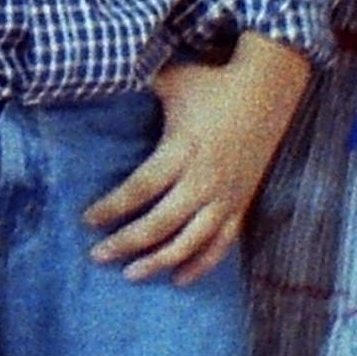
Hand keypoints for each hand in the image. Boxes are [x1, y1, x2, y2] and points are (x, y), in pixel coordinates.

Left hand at [86, 38, 312, 282]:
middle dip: (126, 242)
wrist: (270, 89)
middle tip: (98, 256)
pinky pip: (221, 244)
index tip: (86, 220)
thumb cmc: (212, 83)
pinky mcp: (241, 204)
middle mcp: (203, 180)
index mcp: (182, 150)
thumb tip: (102, 76)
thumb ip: (136, 83)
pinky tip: (179, 279)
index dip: (112, 207)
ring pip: (190, 241)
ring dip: (160, 261)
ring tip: (131, 274)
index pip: (140, 188)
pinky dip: (201, 264)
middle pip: (160, 223)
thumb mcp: (171, 81)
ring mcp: (225, 196)